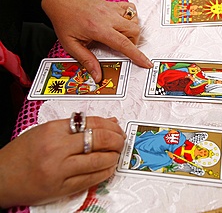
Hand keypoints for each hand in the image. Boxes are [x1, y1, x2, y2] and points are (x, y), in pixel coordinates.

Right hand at [0, 116, 124, 207]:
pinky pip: (92, 178)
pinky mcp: (62, 188)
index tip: (116, 127)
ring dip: (114, 156)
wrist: (2, 178)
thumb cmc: (23, 153)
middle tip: (121, 140)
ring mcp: (60, 169)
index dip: (111, 125)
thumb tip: (108, 121)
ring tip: (117, 153)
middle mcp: (57, 148)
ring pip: (100, 160)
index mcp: (53, 130)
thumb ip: (76, 126)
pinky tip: (109, 166)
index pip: (92, 122)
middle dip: (117, 139)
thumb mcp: (45, 131)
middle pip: (100, 139)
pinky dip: (106, 171)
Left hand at [41, 0, 152, 81]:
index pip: (124, 44)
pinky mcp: (112, 4)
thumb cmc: (63, 20)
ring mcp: (111, 8)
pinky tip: (122, 23)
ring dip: (132, 30)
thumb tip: (98, 75)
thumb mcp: (71, 44)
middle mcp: (108, 17)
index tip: (146, 63)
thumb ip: (86, 60)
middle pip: (134, 31)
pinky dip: (131, 16)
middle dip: (133, 43)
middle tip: (121, 47)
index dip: (137, 55)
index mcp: (98, 29)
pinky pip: (130, 8)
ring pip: (134, 19)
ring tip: (119, 35)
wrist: (59, 0)